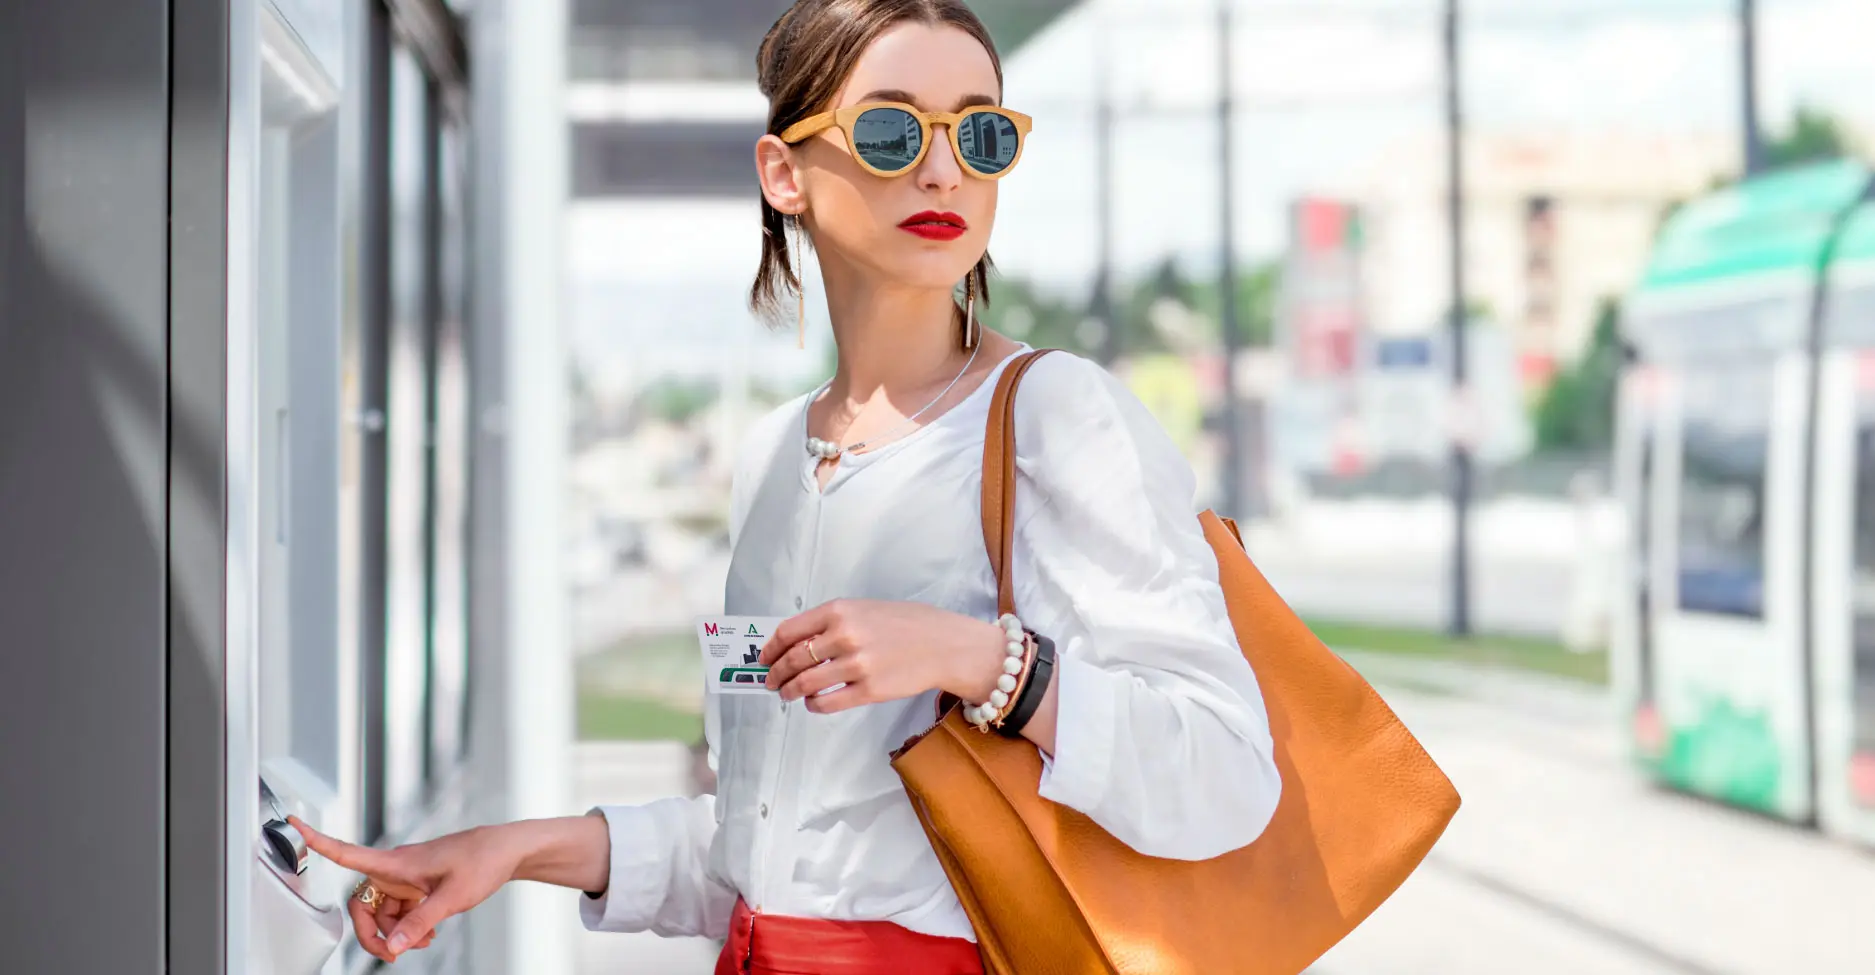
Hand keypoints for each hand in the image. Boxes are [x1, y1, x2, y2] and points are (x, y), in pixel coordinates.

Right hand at [292, 817, 525, 962]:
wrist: (506, 851)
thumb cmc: (482, 861)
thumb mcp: (452, 897)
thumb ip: (420, 922)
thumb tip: (393, 945)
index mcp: (396, 862)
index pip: (347, 852)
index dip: (317, 840)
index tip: (293, 825)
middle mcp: (395, 869)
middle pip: (362, 904)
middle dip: (371, 932)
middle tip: (393, 954)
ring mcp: (406, 878)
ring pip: (382, 912)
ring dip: (395, 933)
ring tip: (421, 942)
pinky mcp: (418, 886)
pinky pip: (399, 911)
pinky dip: (408, 926)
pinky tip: (427, 934)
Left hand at [759, 599, 1005, 712]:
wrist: (944, 644)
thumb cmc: (906, 624)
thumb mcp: (865, 609)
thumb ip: (831, 623)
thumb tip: (795, 643)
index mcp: (839, 610)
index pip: (789, 631)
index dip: (770, 648)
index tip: (764, 658)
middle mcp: (844, 635)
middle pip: (793, 659)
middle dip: (776, 673)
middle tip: (770, 681)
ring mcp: (856, 664)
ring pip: (805, 683)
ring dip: (790, 691)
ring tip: (787, 694)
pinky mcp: (868, 691)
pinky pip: (827, 702)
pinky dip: (813, 704)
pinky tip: (813, 702)